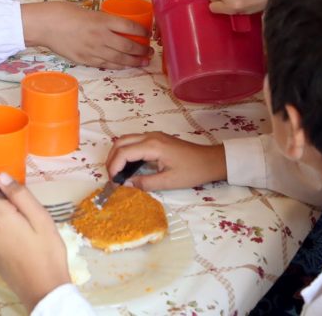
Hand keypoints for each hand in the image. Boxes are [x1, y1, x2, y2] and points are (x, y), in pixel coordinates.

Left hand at [0, 172, 70, 312]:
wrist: (43, 291)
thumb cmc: (47, 253)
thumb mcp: (41, 219)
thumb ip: (20, 195)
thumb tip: (1, 177)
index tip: (16, 189)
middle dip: (10, 204)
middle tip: (32, 218)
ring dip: (9, 218)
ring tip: (30, 232)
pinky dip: (7, 230)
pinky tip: (23, 243)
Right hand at [20, 2, 152, 68]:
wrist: (45, 25)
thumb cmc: (64, 13)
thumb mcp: (89, 11)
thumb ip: (103, 20)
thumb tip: (115, 27)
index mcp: (103, 20)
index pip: (131, 27)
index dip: (143, 32)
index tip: (148, 34)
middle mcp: (101, 36)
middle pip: (129, 46)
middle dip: (142, 50)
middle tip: (150, 51)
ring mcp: (93, 50)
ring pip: (120, 59)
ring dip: (134, 61)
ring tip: (143, 62)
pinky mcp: (85, 60)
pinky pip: (106, 65)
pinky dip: (118, 66)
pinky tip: (125, 66)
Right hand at [106, 132, 226, 190]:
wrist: (211, 160)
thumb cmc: (192, 171)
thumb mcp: (169, 182)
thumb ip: (145, 183)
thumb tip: (126, 185)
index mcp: (153, 146)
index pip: (124, 152)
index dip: (114, 167)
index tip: (113, 182)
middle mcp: (150, 136)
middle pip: (120, 142)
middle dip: (111, 159)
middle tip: (111, 177)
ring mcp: (153, 135)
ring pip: (126, 140)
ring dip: (117, 154)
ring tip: (116, 172)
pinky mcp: (156, 138)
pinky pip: (134, 141)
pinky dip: (125, 151)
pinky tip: (127, 166)